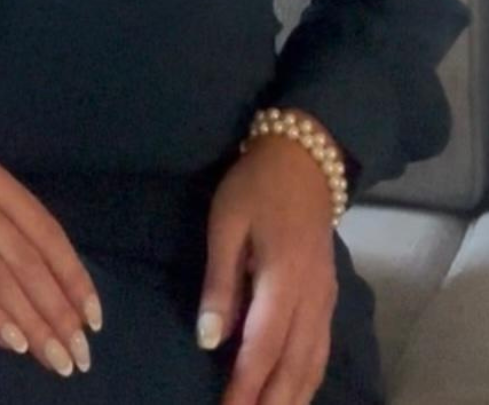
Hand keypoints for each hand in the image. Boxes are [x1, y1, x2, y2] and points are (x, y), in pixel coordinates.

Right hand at [0, 145, 102, 378]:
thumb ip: (2, 221)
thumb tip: (61, 283)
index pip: (45, 229)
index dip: (74, 276)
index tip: (94, 319)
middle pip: (27, 258)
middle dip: (60, 312)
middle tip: (80, 355)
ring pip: (0, 277)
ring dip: (35, 325)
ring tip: (57, 360)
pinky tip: (15, 344)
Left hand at [196, 133, 338, 404]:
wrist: (306, 158)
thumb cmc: (255, 186)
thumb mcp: (226, 223)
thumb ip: (220, 282)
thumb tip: (209, 339)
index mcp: (281, 280)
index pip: (262, 348)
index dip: (245, 386)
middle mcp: (310, 298)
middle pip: (292, 366)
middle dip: (271, 401)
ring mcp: (325, 298)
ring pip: (313, 363)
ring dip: (293, 396)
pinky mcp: (329, 294)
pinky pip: (322, 348)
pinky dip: (309, 377)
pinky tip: (296, 390)